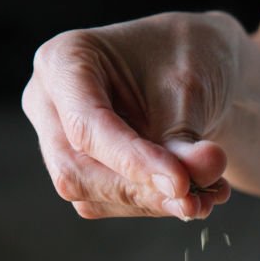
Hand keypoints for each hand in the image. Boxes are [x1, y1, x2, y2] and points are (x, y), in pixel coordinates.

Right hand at [22, 11, 241, 219]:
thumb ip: (184, 142)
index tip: (182, 183)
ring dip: (156, 204)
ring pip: (92, 196)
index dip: (132, 161)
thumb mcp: (193, 89)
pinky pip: (111, 204)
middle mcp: (49, 103)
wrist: (201, 66)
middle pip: (75, 170)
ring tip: (210, 193)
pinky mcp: (83, 171)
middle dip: (140, 191)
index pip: (85, 124)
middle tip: (196, 198)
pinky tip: (198, 196)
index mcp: (63, 61)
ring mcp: (61, 141)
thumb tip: (185, 193)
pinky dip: (158, 204)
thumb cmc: (190, 56)